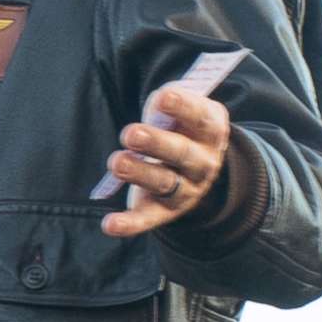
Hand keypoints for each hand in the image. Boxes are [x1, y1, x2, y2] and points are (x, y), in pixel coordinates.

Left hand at [99, 85, 230, 237]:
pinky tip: (110, 224)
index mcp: (211, 131)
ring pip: (163, 183)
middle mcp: (203, 163)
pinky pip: (147, 218)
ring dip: (139, 173)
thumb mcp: (182, 109)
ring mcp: (185, 189)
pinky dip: (129, 223)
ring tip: (117, 162)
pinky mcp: (163, 210)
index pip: (200, 118)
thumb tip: (155, 108)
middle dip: (156, 142)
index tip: (164, 96)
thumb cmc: (180, 126)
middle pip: (182, 153)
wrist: (196, 167)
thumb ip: (169, 104)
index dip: (184, 107)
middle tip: (131, 133)